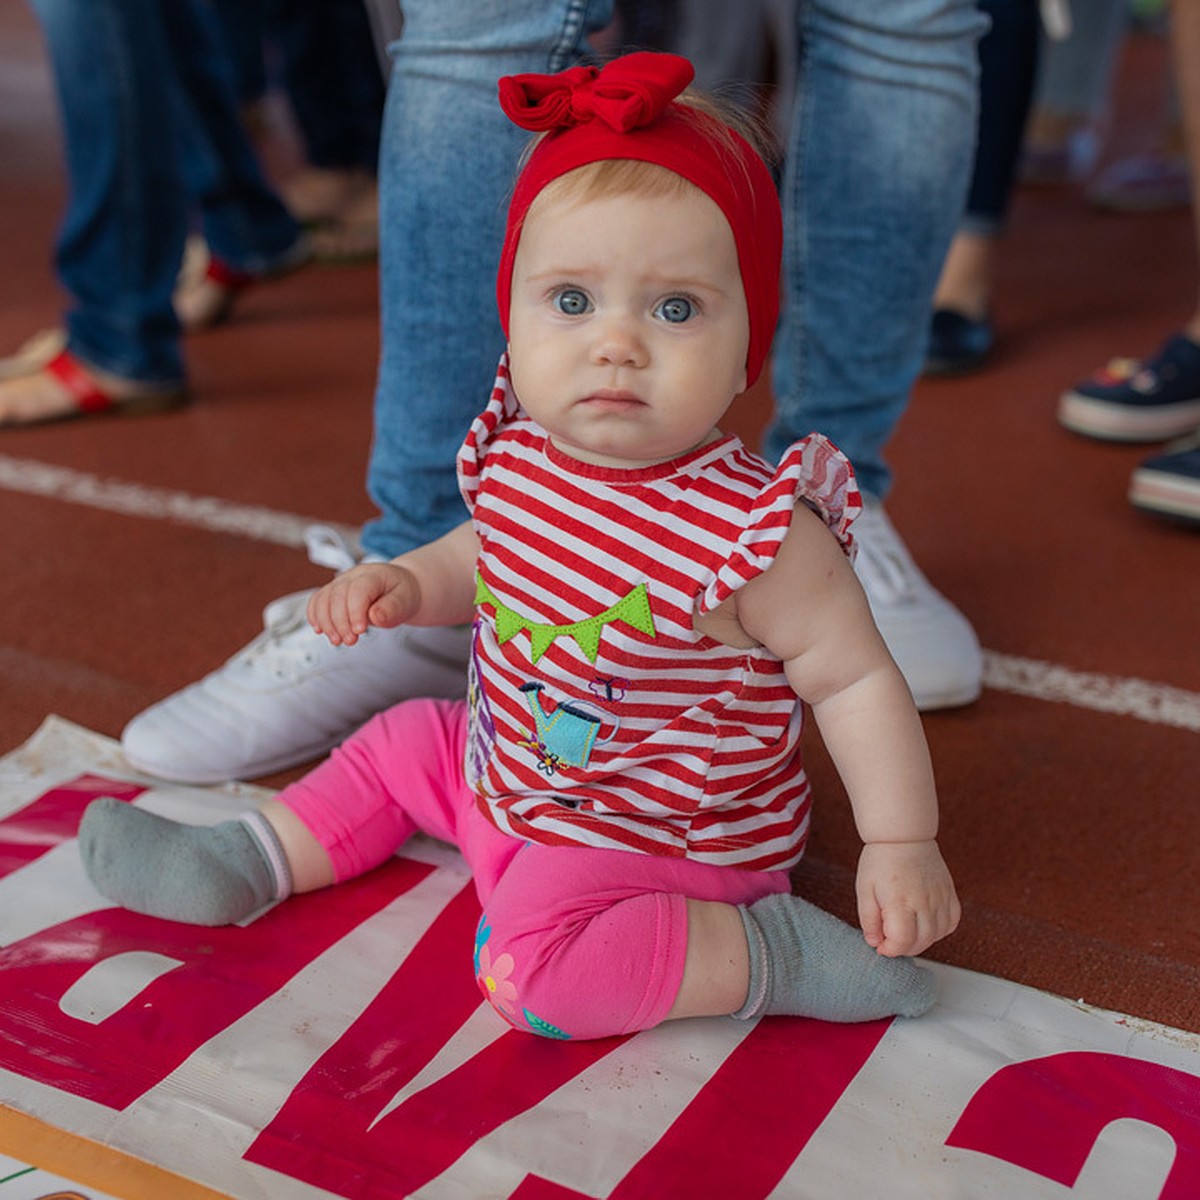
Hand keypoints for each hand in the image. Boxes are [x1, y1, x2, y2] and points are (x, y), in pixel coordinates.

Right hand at [306, 562, 418, 645]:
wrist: (398, 588)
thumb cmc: (401, 594)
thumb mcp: (405, 601)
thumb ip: (392, 609)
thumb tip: (375, 616)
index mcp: (374, 575)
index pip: (358, 590)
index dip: (355, 611)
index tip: (359, 631)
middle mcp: (353, 576)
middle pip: (337, 595)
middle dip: (340, 622)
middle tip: (350, 640)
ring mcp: (340, 583)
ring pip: (323, 599)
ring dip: (326, 623)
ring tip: (337, 641)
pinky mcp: (332, 592)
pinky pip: (316, 601)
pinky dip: (315, 616)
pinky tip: (321, 631)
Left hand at [856, 839, 959, 958]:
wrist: (903, 836)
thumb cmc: (881, 860)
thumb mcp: (864, 889)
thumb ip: (868, 919)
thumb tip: (875, 942)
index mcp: (899, 901)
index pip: (902, 940)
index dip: (890, 950)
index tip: (881, 945)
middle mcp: (924, 902)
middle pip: (921, 942)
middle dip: (903, 947)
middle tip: (891, 938)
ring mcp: (940, 898)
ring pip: (937, 935)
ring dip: (921, 940)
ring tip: (905, 928)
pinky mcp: (949, 893)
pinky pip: (951, 922)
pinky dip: (939, 930)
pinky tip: (924, 923)